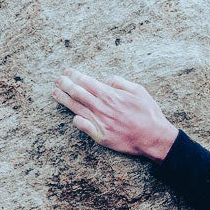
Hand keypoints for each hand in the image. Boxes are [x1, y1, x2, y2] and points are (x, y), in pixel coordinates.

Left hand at [53, 69, 177, 161]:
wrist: (154, 137)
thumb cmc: (148, 113)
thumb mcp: (138, 90)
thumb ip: (119, 83)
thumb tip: (106, 80)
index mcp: (110, 94)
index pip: (86, 82)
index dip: (75, 76)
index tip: (67, 72)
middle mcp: (102, 107)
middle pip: (77, 93)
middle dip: (65, 84)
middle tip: (57, 80)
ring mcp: (99, 122)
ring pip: (76, 108)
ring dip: (64, 99)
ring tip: (55, 93)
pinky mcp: (101, 136)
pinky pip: (82, 126)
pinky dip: (76, 120)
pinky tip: (73, 116)